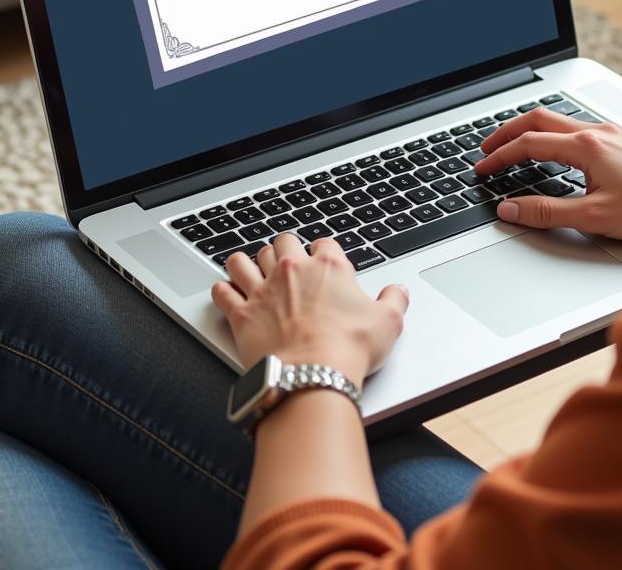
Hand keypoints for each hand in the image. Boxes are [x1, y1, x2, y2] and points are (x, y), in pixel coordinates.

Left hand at [211, 233, 407, 384]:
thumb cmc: (349, 350)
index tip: (325, 262)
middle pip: (282, 243)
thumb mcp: (388, 323)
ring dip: (248, 262)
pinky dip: (222, 290)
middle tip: (288, 262)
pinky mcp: (242, 314)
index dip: (324, 252)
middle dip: (285, 249)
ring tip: (251, 268)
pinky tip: (225, 291)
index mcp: (328, 266)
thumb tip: (399, 291)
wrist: (311, 378)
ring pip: (245, 259)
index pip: (323, 243)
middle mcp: (292, 271)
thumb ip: (394, 300)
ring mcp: (263, 290)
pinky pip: (223, 292)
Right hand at [475, 109, 621, 240]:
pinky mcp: (621, 140)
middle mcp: (596, 131)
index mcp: (586, 146)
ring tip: (513, 145)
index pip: (528, 144)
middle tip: (487, 148)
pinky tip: (554, 149)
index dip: (500, 156)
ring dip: (529, 129)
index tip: (483, 168)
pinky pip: (575, 126)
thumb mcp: (594, 217)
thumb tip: (510, 210)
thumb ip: (547, 213)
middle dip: (506, 131)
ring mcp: (610, 132)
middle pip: (537, 118)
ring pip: (557, 119)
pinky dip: (552, 133)